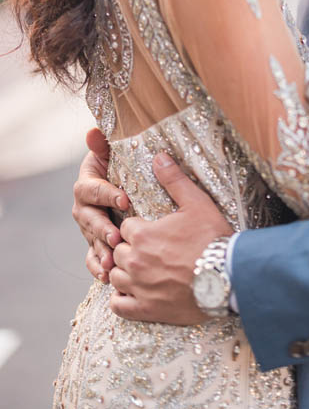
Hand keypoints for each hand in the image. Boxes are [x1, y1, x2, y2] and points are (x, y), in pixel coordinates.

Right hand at [72, 127, 129, 282]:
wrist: (121, 185)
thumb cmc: (119, 166)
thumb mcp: (112, 153)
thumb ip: (103, 144)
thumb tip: (93, 131)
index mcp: (86, 185)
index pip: (93, 189)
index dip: (107, 194)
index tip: (124, 199)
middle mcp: (83, 208)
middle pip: (89, 219)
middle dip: (102, 228)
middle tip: (117, 236)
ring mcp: (88, 228)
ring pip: (91, 241)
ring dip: (101, 252)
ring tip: (113, 263)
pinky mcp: (95, 243)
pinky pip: (92, 258)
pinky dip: (98, 268)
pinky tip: (107, 277)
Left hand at [109, 152, 232, 323]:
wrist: (227, 277)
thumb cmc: (212, 239)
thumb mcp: (196, 203)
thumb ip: (174, 180)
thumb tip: (159, 157)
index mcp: (142, 235)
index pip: (125, 227)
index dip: (137, 227)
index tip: (149, 230)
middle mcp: (134, 261)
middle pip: (118, 251)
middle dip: (129, 248)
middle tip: (148, 249)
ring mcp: (138, 287)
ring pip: (115, 276)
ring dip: (123, 271)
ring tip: (140, 269)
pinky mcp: (145, 309)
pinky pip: (118, 305)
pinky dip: (121, 298)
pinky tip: (132, 292)